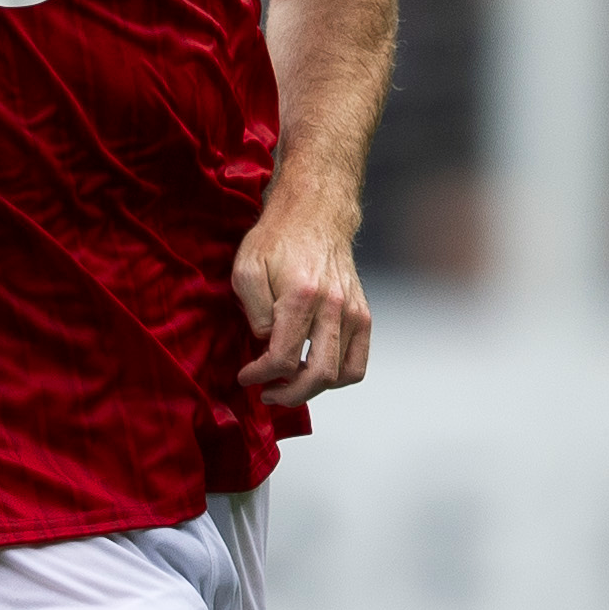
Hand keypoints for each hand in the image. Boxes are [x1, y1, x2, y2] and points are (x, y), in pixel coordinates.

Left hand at [231, 186, 371, 406]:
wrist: (315, 214)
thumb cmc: (276, 240)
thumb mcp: (246, 268)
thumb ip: (254, 311)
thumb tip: (267, 343)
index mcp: (302, 297)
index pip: (283, 358)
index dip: (259, 375)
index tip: (246, 376)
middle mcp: (334, 307)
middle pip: (318, 375)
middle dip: (289, 395)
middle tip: (268, 393)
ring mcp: (353, 313)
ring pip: (341, 375)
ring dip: (313, 389)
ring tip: (290, 384)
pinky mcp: (363, 315)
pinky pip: (357, 363)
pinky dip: (338, 377)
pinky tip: (314, 372)